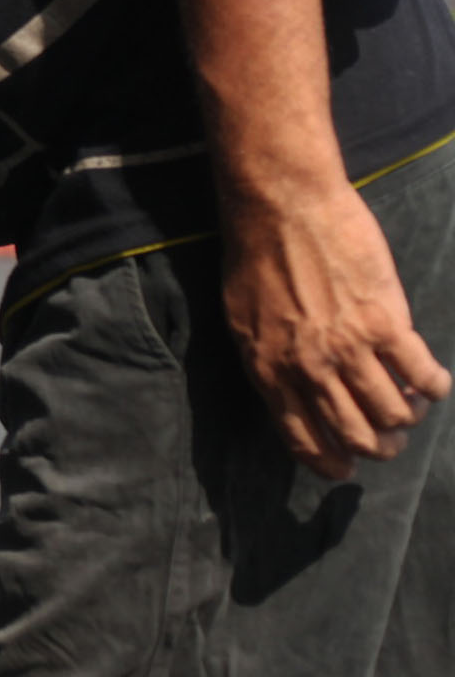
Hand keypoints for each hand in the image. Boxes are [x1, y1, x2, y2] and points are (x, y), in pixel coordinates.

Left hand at [223, 182, 449, 479]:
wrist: (281, 205)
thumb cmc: (255, 255)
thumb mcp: (242, 319)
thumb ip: (269, 359)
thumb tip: (294, 391)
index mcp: (268, 370)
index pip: (303, 439)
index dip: (330, 463)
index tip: (347, 470)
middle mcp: (309, 368)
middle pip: (357, 436)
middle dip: (379, 447)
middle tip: (389, 438)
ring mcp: (349, 348)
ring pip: (394, 414)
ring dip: (407, 418)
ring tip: (408, 404)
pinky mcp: (387, 323)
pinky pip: (423, 376)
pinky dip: (434, 386)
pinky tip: (432, 380)